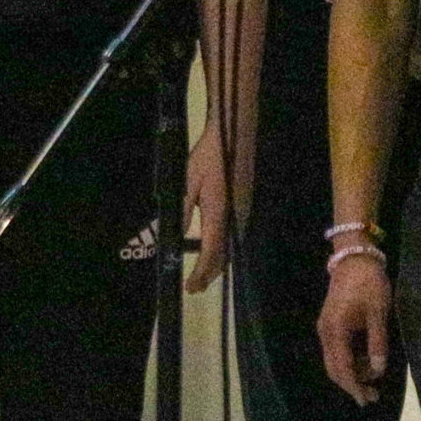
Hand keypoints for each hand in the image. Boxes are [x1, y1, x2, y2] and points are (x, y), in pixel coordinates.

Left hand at [182, 125, 251, 291]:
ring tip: (201, 274)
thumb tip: (176, 235)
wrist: (234, 133)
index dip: (201, 272)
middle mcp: (235, 215)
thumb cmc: (209, 156)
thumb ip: (183, 209)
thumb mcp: (188, 181)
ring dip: (217, 262)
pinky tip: (212, 249)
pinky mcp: (244, 204)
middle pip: (225, 253)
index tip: (190, 287)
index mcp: (218, 211)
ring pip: (231, 245)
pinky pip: (234, 234)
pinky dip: (223, 249)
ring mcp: (243, 210)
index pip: (211, 250)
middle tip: (193, 287)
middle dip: (209, 273)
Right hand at [317, 253, 394, 405]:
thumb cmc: (369, 283)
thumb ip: (377, 342)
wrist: (354, 259)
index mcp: (335, 331)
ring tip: (373, 378)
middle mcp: (325, 334)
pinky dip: (350, 360)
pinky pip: (337, 351)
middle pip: (335, 369)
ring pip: (335, 361)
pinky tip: (365, 362)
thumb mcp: (378, 312)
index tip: (366, 399)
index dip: (354, 386)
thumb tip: (378, 370)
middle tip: (372, 396)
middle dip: (352, 384)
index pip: (342, 368)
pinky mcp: (330, 325)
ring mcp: (325, 329)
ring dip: (352, 373)